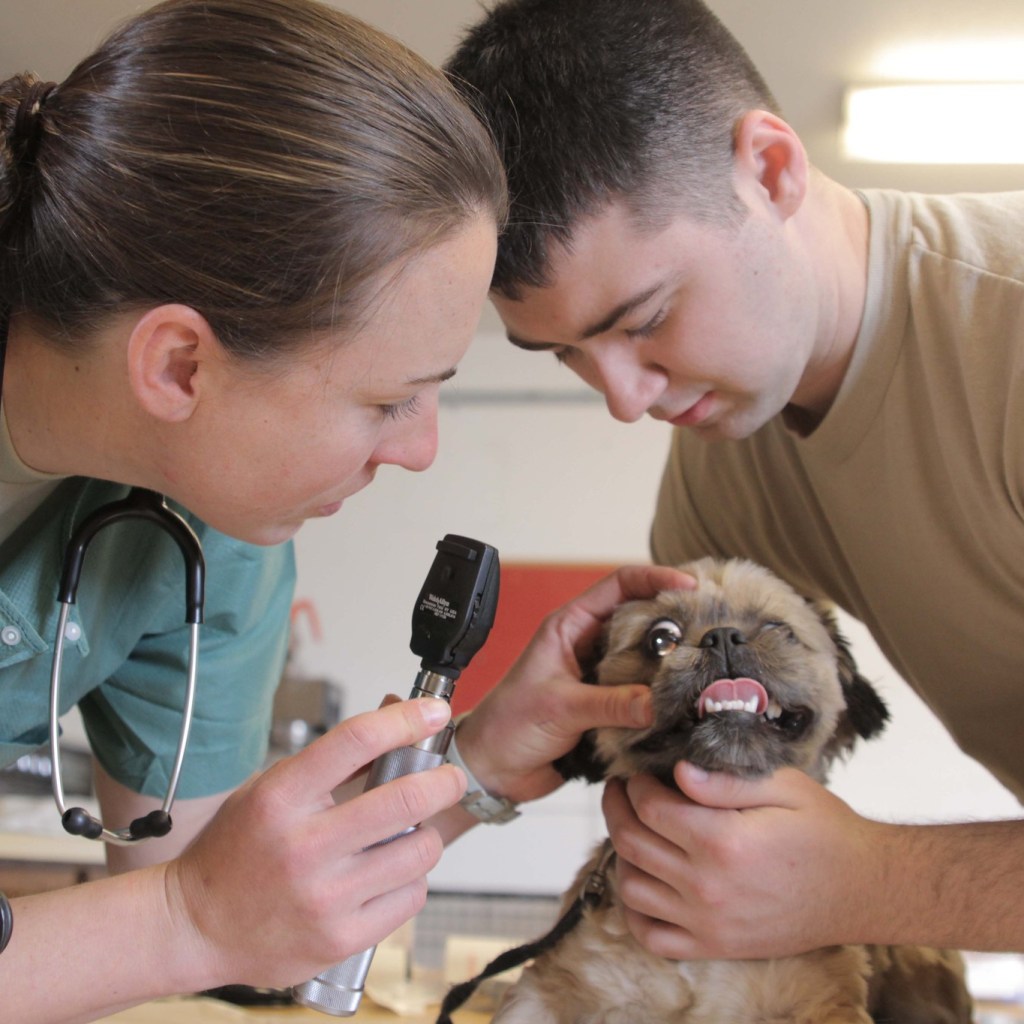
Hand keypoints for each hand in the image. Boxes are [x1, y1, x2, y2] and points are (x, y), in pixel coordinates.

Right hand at [162, 698, 464, 987]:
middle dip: (443, 781)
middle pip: (404, 798)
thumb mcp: (270, 789)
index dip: (405, 719)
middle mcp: (303, 846)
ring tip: (409, 833)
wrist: (195, 926)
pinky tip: (389, 875)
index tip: (432, 712)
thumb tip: (395, 723)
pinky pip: (410, 897)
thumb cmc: (235, 851)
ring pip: (418, 850)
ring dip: (425, 834)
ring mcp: (324, 897)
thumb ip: (331, 762)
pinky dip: (410, 880)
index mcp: (281, 798)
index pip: (356, 740)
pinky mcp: (340, 938)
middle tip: (449, 778)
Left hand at [456, 564, 693, 804]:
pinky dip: (664, 700)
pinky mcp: (609, 709)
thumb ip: (610, 704)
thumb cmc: (506, 726)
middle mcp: (589, 647)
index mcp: (570, 627)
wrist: (492, 770)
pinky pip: (645, 697)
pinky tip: (686, 706)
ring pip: (648, 661)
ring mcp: (601, 678)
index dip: (655, 578)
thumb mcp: (560, 707)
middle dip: (677, 622)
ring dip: (673, 666)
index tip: (690, 585)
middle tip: (711, 629)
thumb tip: (659, 701)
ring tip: (708, 669)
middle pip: (643, 621)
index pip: (619, 586)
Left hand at [603, 762, 886, 959]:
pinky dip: (634, 911)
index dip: (635, 785)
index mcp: (722, 840)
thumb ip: (724, 780)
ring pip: (632, 887)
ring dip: (621, 855)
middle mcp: (707, 885)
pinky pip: (652, 936)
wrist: (862, 889)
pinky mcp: (714, 946)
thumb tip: (677, 771)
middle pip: (631, 842)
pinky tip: (642, 882)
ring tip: (632, 830)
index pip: (649, 807)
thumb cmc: (824, 830)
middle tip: (619, 792)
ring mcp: (708, 921)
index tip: (639, 774)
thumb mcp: (783, 786)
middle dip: (616, 809)